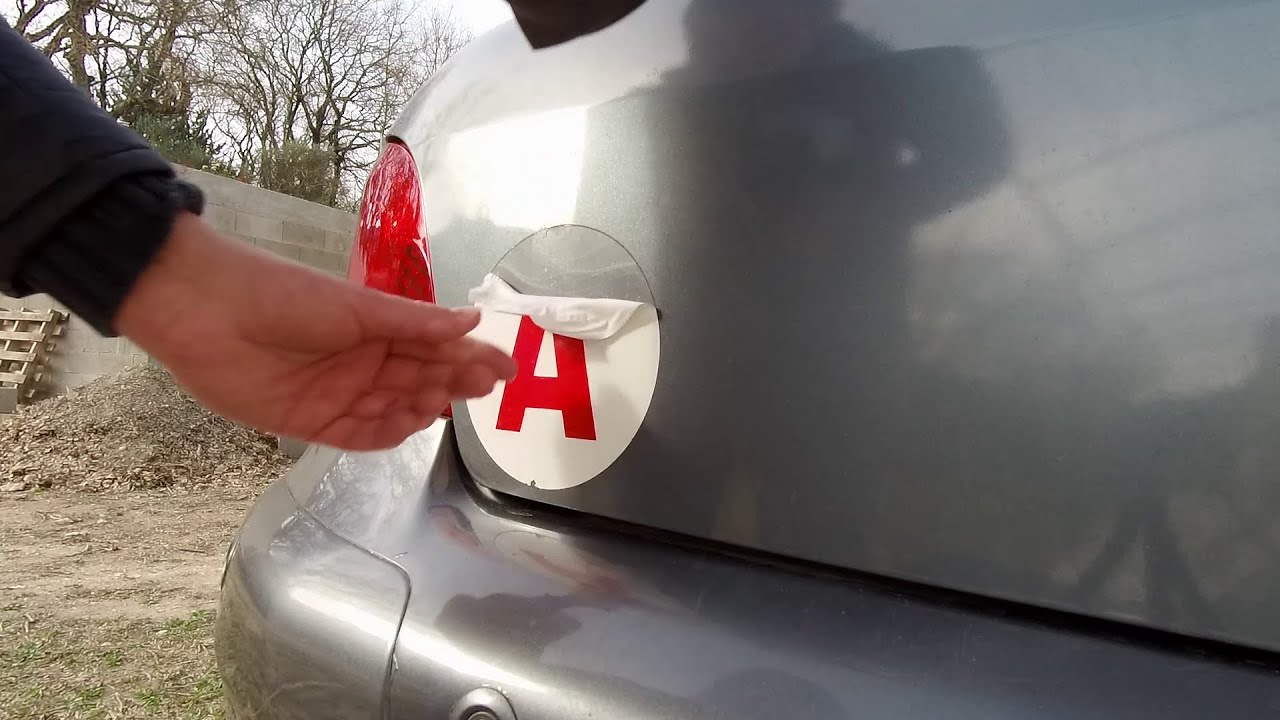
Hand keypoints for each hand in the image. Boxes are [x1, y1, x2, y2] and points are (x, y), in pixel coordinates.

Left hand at [116, 213, 515, 450]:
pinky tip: (410, 427)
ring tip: (444, 403)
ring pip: (395, 409)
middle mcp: (363, 361)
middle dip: (453, 382)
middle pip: (420, 379)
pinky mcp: (310, 422)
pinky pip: (359, 435)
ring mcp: (339, 393)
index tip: (508, 367)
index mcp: (376, 327)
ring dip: (422, 407)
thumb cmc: (283, 295)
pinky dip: (386, 433)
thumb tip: (473, 321)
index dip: (471, 355)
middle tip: (485, 386)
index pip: (435, 345)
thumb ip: (414, 322)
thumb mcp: (356, 306)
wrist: (205, 311)